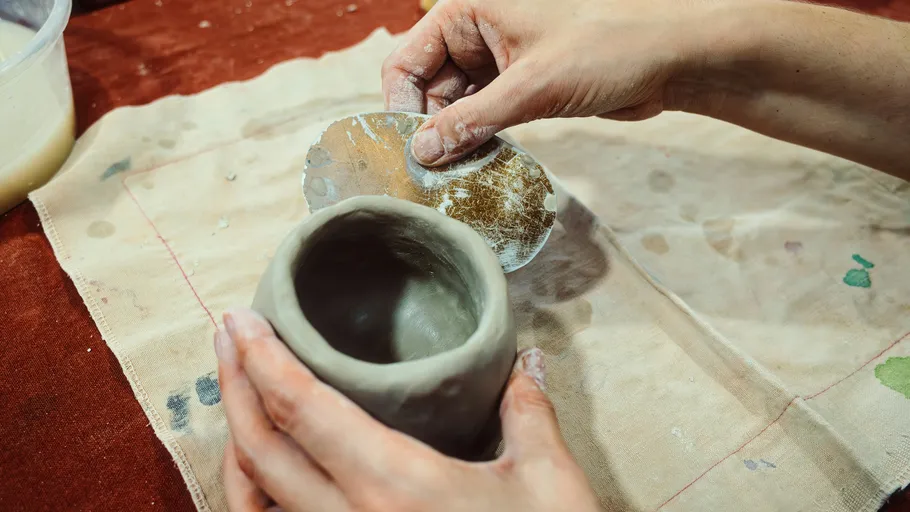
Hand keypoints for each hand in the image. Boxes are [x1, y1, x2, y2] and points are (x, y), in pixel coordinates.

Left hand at [216, 308, 601, 511]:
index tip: (242, 319)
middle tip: (228, 336)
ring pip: (252, 499)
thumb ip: (527, 414)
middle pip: (262, 448)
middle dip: (234, 384)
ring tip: (239, 397)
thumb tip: (524, 366)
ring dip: (236, 442)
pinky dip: (255, 495)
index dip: (262, 359)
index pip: (304, 410)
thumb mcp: (546, 481)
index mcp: (395, 484)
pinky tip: (265, 471)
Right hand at [382, 0, 719, 165]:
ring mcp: (498, 61)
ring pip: (455, 105)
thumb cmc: (607, 48)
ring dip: (455, 138)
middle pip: (428, 87)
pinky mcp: (519, 85)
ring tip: (456, 173)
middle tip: (432, 173)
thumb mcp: (531, 86)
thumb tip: (422, 151)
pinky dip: (479, 139)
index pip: (408, 60)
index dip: (401, 106)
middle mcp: (477, 33)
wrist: (668, 59)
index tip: (406, 150)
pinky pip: (483, 115)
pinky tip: (478, 164)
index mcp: (469, 12)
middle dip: (430, 128)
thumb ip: (472, 120)